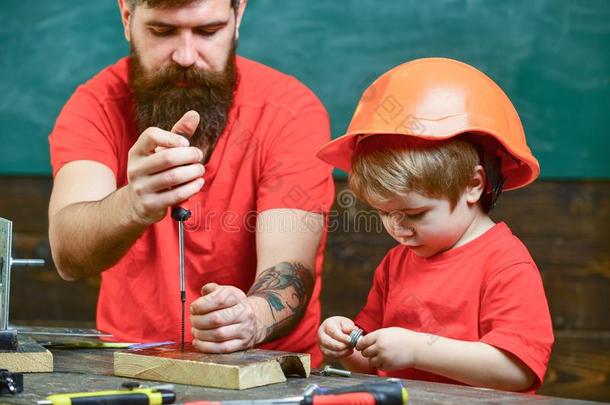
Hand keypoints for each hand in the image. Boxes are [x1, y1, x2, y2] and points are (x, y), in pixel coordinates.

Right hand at [126, 110, 204, 224]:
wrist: (136, 203)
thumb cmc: (155, 171)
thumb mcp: (161, 151)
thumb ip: (178, 133)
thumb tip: (194, 114)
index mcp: (137, 152)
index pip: (151, 135)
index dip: (172, 137)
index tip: (185, 143)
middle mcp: (136, 169)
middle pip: (168, 157)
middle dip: (190, 156)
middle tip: (199, 156)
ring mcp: (142, 188)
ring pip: (174, 177)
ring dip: (193, 172)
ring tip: (200, 170)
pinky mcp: (151, 204)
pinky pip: (177, 195)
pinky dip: (192, 188)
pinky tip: (198, 183)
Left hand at [190, 283, 264, 352]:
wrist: (255, 319)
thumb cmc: (233, 306)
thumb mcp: (225, 292)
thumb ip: (212, 289)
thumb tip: (204, 291)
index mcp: (237, 297)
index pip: (218, 300)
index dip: (201, 305)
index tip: (193, 308)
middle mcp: (243, 313)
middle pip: (216, 319)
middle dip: (198, 321)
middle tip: (193, 321)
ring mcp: (245, 329)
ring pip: (218, 335)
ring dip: (201, 334)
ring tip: (195, 331)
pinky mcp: (243, 343)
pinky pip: (222, 348)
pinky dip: (206, 347)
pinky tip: (199, 342)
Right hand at [318, 316, 357, 358]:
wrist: (340, 331)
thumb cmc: (343, 326)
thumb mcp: (347, 323)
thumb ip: (348, 325)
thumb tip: (348, 330)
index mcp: (327, 324)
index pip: (332, 331)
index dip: (341, 337)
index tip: (349, 340)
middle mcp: (321, 334)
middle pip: (327, 342)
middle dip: (339, 345)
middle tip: (349, 345)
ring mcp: (321, 344)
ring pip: (328, 351)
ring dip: (341, 352)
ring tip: (350, 348)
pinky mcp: (324, 351)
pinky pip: (331, 356)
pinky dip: (341, 355)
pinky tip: (348, 351)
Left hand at [355, 327, 421, 370]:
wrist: (416, 348)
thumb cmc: (404, 338)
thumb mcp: (388, 331)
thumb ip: (376, 336)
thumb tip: (365, 341)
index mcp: (379, 336)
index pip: (362, 342)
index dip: (360, 345)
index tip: (360, 346)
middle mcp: (379, 347)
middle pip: (364, 352)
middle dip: (367, 352)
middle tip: (372, 351)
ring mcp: (383, 357)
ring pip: (370, 360)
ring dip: (373, 359)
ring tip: (382, 355)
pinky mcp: (387, 366)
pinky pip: (378, 366)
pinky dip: (380, 364)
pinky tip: (387, 359)